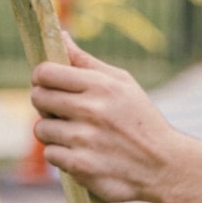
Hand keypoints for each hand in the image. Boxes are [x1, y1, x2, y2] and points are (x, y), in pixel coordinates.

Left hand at [30, 35, 181, 202]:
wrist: (163, 164)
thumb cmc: (141, 119)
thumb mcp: (123, 84)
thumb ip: (87, 62)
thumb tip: (61, 36)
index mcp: (102, 86)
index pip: (46, 73)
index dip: (42, 77)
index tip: (49, 83)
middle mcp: (91, 110)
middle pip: (38, 98)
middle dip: (46, 104)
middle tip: (64, 110)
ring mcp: (84, 139)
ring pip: (41, 129)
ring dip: (54, 132)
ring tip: (78, 134)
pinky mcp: (80, 166)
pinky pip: (50, 154)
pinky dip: (62, 154)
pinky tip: (82, 152)